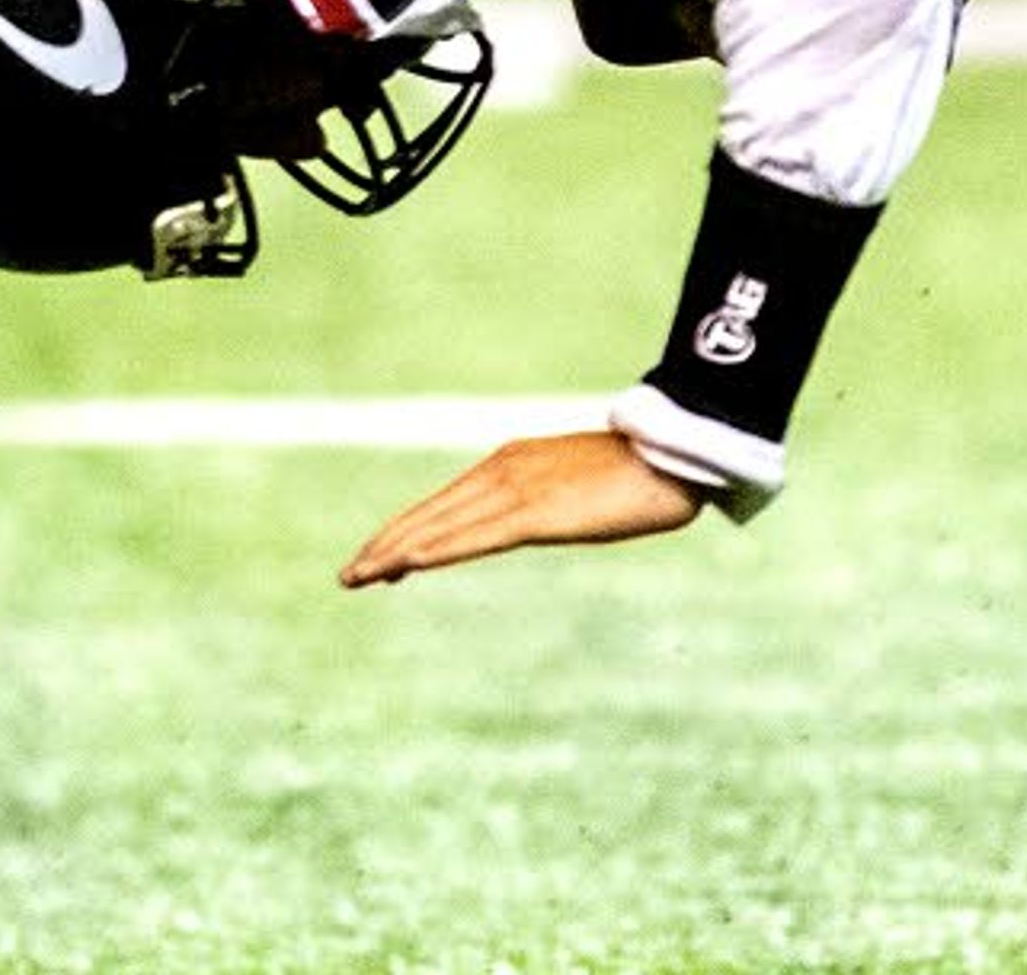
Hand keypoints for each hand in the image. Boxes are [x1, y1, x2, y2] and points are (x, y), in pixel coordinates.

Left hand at [339, 429, 706, 586]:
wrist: (678, 451)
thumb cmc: (640, 471)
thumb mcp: (582, 489)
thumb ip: (553, 502)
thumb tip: (544, 518)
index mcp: (513, 463)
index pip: (446, 504)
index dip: (408, 531)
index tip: (378, 561)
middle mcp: (505, 470)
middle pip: (431, 513)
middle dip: (387, 544)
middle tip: (348, 576)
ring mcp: (518, 488)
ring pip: (442, 526)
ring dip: (397, 551)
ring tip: (361, 575)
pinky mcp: (537, 511)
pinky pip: (475, 536)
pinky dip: (436, 550)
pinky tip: (407, 566)